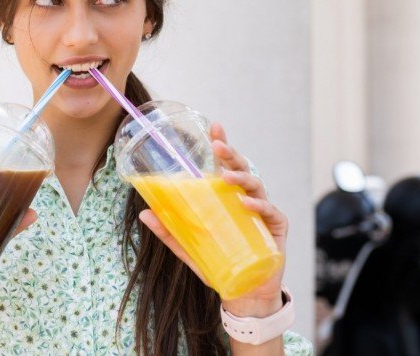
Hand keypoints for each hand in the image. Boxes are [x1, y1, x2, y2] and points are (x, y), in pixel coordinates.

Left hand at [138, 121, 287, 316]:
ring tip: (227, 179)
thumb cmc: (219, 264)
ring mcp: (263, 212)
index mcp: (228, 198)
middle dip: (230, 155)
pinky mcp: (276, 228)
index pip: (225, 166)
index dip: (222, 145)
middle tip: (217, 146)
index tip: (214, 127)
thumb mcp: (189, 247)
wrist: (244, 292)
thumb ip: (170, 231)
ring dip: (241, 179)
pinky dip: (259, 206)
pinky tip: (247, 204)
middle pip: (241, 169)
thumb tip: (144, 214)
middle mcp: (247, 199)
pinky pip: (270, 212)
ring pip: (256, 186)